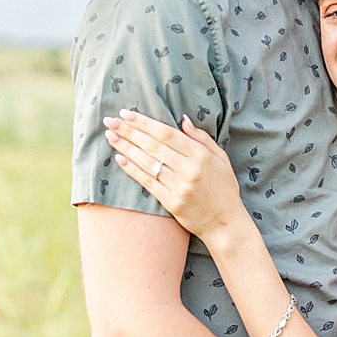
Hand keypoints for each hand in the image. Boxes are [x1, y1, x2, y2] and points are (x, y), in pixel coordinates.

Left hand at [106, 110, 248, 242]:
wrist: (225, 223)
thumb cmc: (223, 188)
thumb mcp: (221, 159)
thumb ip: (202, 138)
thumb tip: (183, 120)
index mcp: (202, 156)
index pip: (167, 133)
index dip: (144, 123)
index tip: (126, 113)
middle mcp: (189, 169)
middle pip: (153, 145)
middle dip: (129, 131)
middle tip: (110, 120)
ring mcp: (179, 186)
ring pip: (147, 162)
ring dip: (125, 147)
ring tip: (110, 135)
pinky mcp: (171, 202)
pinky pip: (147, 182)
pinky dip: (132, 169)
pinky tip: (119, 158)